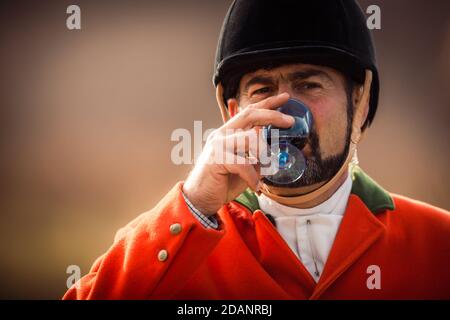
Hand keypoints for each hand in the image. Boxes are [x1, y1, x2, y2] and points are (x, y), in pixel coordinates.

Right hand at [182, 93, 293, 215]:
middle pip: (250, 115)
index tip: (285, 97)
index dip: (268, 103)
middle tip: (289, 121)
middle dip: (272, 115)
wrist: (200, 199)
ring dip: (264, 156)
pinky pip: (245, 164)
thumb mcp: (245, 166)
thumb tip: (274, 150)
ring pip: (251, 138)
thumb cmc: (222, 182)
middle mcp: (222, 134)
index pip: (249, 111)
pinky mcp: (217, 159)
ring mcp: (218, 145)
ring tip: (264, 171)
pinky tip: (254, 186)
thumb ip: (257, 155)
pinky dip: (253, 177)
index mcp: (228, 133)